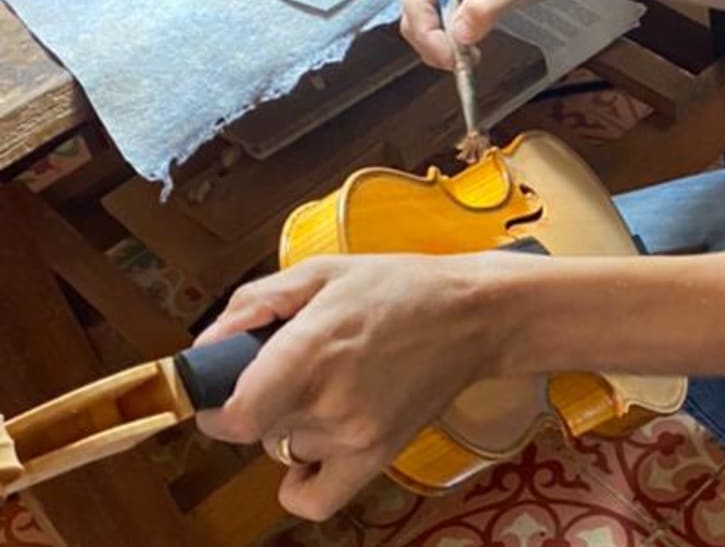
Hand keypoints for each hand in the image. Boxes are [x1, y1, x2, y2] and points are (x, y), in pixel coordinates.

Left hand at [193, 254, 503, 520]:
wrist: (474, 315)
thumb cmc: (398, 287)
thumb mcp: (322, 271)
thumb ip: (254, 304)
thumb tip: (206, 347)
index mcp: (311, 349)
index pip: (232, 415)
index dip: (214, 405)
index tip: (222, 387)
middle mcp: (330, 401)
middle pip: (255, 429)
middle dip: (259, 399)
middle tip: (293, 366)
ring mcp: (355, 435)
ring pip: (284, 450)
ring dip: (291, 425)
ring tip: (329, 385)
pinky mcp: (377, 456)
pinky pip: (314, 498)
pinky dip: (302, 481)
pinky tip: (316, 446)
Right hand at [400, 0, 572, 70]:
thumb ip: (486, 6)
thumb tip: (458, 34)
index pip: (417, 2)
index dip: (428, 35)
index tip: (451, 58)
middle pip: (414, 17)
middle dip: (433, 45)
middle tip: (462, 63)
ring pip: (421, 25)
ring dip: (439, 47)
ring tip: (470, 56)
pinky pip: (436, 26)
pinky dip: (447, 43)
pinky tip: (468, 49)